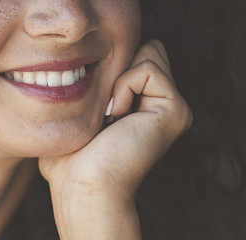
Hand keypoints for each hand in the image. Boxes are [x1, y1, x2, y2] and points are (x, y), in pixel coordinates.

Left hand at [38, 39, 193, 206]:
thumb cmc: (68, 165)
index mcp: (143, 108)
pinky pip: (148, 68)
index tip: (93, 110)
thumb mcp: (71, 122)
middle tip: (103, 111)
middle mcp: (163, 106)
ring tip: (109, 117)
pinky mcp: (176, 110)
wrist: (83, 187)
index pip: (132, 55)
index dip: (107, 69)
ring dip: (117, 80)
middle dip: (116, 69)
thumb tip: (70, 76)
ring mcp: (173, 108)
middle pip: (146, 47)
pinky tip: (117, 117)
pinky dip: (123, 87)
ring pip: (150, 51)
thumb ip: (84, 95)